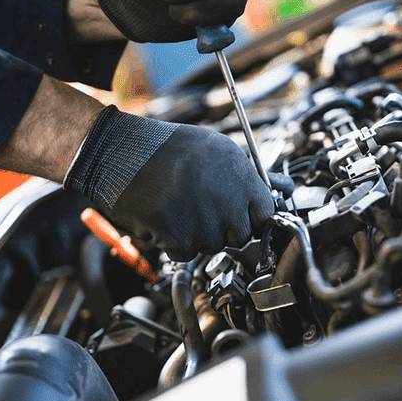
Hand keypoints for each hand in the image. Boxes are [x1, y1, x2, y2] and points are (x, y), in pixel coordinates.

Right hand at [64, 107, 273, 261]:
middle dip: (223, 227)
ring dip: (196, 234)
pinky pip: (185, 253)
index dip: (252, 217)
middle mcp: (228, 201)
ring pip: (211, 246)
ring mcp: (205, 222)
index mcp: (243, 178)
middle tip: (201, 207)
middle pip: (240, 235)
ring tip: (179, 205)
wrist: (122, 152)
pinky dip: (174, 242)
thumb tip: (279, 188)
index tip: (241, 216)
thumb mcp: (218, 149)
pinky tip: (165, 217)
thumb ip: (247, 175)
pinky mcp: (180, 238)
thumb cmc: (168, 147)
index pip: (266, 214)